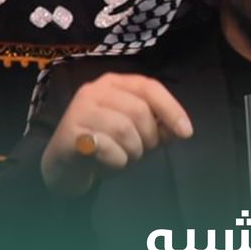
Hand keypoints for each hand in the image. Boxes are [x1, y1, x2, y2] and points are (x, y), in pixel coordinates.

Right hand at [41, 73, 192, 195]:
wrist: (64, 166)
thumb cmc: (107, 145)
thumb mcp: (139, 134)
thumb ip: (160, 127)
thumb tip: (182, 129)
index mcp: (116, 83)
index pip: (150, 87)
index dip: (171, 109)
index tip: (186, 132)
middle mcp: (95, 90)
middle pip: (139, 111)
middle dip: (149, 138)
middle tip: (140, 152)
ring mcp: (79, 109)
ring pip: (124, 129)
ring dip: (132, 152)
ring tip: (122, 157)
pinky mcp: (69, 132)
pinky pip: (107, 148)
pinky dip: (116, 162)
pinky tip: (106, 164)